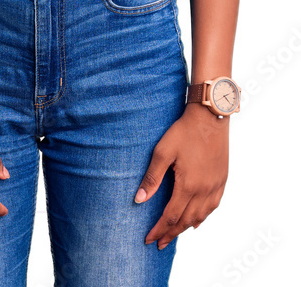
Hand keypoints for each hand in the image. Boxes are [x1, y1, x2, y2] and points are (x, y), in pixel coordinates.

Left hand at [134, 104, 228, 248]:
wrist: (211, 117)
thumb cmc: (184, 131)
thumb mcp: (163, 151)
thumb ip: (152, 178)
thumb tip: (138, 200)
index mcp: (188, 185)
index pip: (171, 217)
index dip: (159, 230)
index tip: (149, 240)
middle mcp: (204, 190)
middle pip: (186, 221)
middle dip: (171, 234)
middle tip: (159, 243)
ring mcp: (215, 186)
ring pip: (200, 216)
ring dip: (186, 228)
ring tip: (174, 234)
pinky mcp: (222, 179)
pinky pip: (213, 206)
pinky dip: (203, 217)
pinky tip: (197, 221)